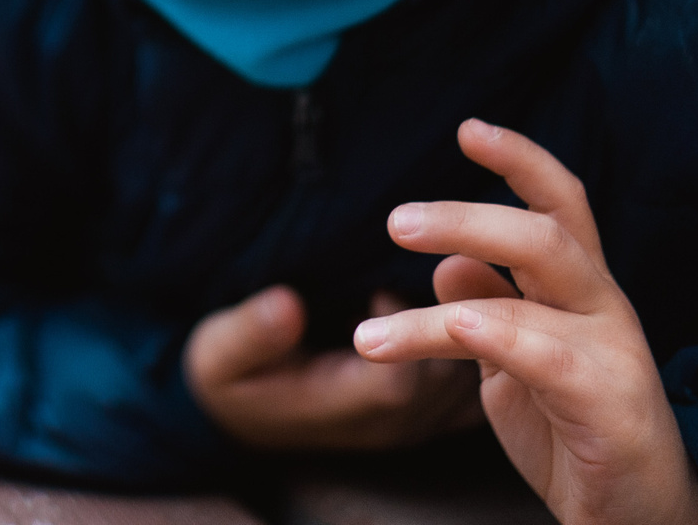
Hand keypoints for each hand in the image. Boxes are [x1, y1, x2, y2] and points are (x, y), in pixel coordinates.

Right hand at [186, 282, 482, 450]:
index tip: (380, 286)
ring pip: (470, 387)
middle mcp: (387, 425)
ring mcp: (411, 423)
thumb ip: (251, 333)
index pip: (399, 385)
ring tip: (453, 285)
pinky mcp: (424, 412)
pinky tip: (470, 312)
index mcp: (340, 408)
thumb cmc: (231, 374)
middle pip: (447, 386)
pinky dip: (479, 351)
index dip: (403, 331)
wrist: (242, 411)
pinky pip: (473, 389)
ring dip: (470, 335)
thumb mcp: (218, 352)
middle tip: (433, 272)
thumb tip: (286, 305)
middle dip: (447, 327)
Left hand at [353, 119, 697, 524]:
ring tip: (371, 332)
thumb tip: (449, 265)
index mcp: (580, 289)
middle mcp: (603, 307)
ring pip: (537, 289)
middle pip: (546, 232)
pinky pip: (549, 355)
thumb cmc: (577, 432)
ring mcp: (614, 352)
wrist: (640, 519)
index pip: (560, 205)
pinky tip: (451, 328)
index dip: (521, 160)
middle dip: (469, 213)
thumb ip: (489, 311)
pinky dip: (496, 333)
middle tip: (395, 220)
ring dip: (447, 300)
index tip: (468, 129)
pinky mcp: (612, 404)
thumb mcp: (517, 366)